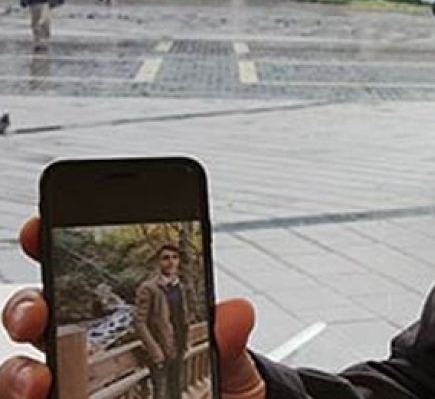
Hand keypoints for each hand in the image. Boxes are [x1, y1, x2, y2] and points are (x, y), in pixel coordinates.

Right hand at [0, 218, 266, 398]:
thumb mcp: (230, 363)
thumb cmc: (218, 390)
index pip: (82, 276)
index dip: (53, 245)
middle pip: (38, 318)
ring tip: (39, 381)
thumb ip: (227, 338)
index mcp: (127, 318)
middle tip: (36, 314)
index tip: (41, 229)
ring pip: (22, 372)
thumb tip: (235, 312)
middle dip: (25, 308)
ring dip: (19, 373)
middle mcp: (91, 350)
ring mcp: (75, 386)